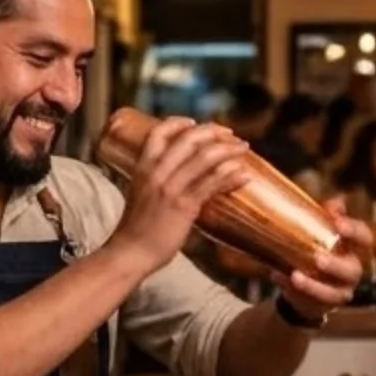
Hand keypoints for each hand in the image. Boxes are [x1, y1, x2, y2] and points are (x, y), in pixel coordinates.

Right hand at [110, 115, 250, 272]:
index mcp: (142, 168)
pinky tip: (244, 175)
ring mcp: (171, 188)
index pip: (159, 133)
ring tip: (243, 149)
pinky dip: (232, 175)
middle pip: (189, 139)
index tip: (195, 122)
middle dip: (213, 132)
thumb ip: (156, 181)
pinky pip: (213, 183)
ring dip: (229, 150)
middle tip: (230, 134)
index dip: (179, 122)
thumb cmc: (136, 229)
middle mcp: (156, 173)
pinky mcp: (185, 206)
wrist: (130, 253)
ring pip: (206, 157)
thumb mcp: (140, 194)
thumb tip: (179, 175)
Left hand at [272, 198, 370, 321]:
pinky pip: (313, 301)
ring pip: (334, 292)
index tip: (337, 222)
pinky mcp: (326, 304)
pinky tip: (278, 277)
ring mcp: (342, 290)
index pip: (365, 238)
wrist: (303, 284)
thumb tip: (336, 202)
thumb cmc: (313, 249)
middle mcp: (353, 270)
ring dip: (314, 285)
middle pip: (353, 269)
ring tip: (295, 275)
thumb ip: (325, 216)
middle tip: (318, 259)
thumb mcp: (319, 231)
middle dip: (336, 265)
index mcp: (354, 249)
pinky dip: (295, 290)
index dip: (354, 231)